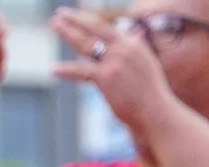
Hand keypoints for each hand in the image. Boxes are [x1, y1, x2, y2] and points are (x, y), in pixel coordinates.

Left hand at [52, 10, 185, 140]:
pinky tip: (53, 68)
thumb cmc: (149, 92)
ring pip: (86, 44)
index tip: (75, 15)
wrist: (156, 110)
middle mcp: (125, 48)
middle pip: (95, 30)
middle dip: (75, 20)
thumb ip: (137, 48)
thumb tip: (135, 34)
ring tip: (53, 24)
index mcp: (134, 44)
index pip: (107, 28)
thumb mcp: (146, 64)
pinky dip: (66, 70)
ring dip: (68, 33)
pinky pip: (82, 71)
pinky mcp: (107, 77)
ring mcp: (115, 61)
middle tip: (58, 14)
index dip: (89, 21)